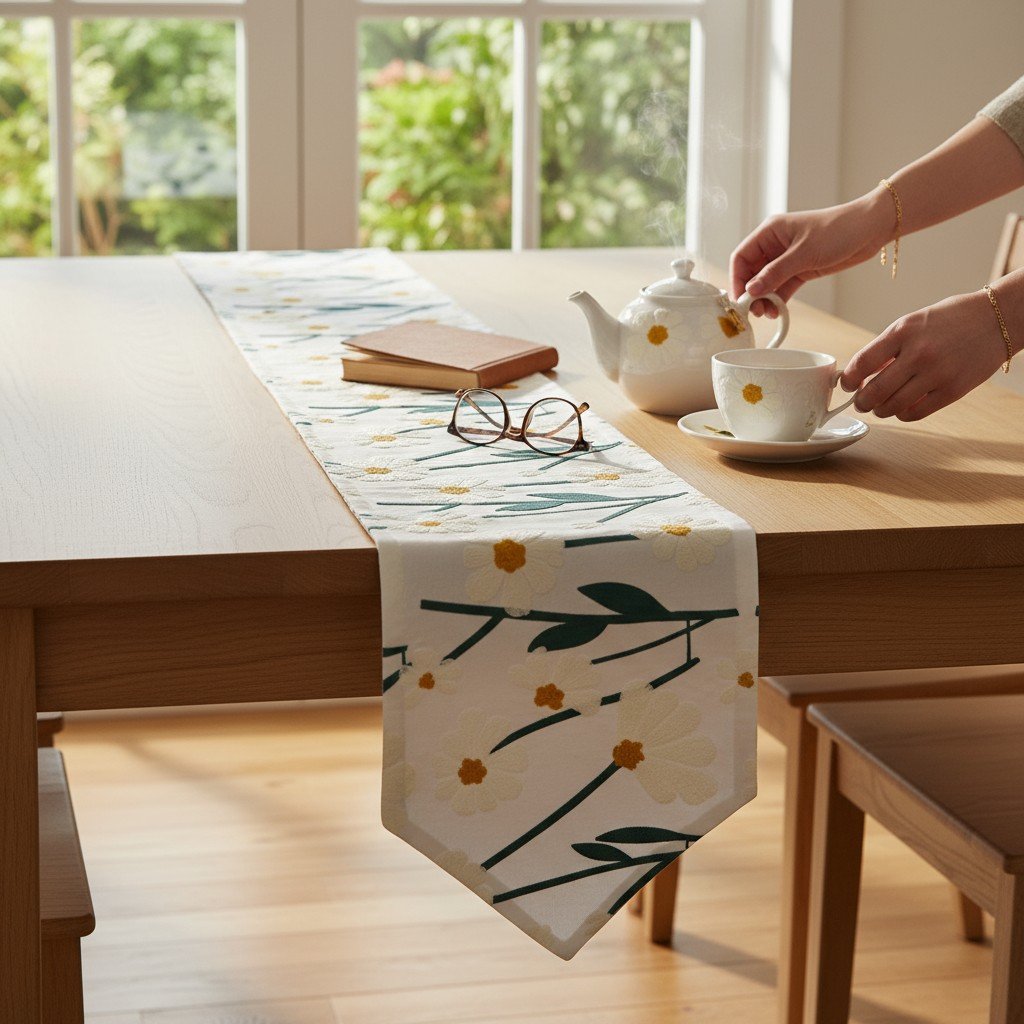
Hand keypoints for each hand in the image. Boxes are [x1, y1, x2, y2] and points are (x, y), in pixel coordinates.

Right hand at [730, 192, 893, 316]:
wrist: (871, 228)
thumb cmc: (838, 230)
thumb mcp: (804, 253)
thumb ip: (775, 273)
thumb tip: (751, 291)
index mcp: (770, 232)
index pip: (741, 257)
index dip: (737, 279)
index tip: (740, 300)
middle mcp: (775, 244)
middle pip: (751, 272)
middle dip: (751, 293)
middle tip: (754, 312)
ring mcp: (787, 258)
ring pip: (766, 282)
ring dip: (764, 299)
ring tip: (768, 313)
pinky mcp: (801, 269)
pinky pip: (782, 287)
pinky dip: (778, 299)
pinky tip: (777, 310)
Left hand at [840, 290, 1006, 420]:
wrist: (997, 318)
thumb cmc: (949, 320)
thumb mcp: (913, 322)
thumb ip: (887, 348)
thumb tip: (861, 376)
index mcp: (903, 331)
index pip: (862, 363)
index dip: (849, 380)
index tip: (847, 385)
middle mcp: (919, 353)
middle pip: (874, 391)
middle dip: (861, 402)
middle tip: (860, 402)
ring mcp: (937, 373)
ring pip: (892, 406)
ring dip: (880, 410)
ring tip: (880, 406)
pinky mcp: (953, 390)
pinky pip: (915, 413)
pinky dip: (902, 414)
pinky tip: (902, 407)